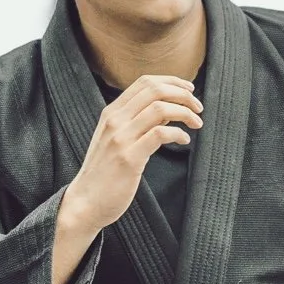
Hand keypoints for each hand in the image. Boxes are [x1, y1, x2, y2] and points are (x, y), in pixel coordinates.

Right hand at [52, 74, 201, 283]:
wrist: (85, 202)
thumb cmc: (105, 173)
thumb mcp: (117, 140)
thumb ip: (139, 122)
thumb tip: (168, 109)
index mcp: (111, 113)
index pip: (144, 82)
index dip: (171, 81)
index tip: (188, 90)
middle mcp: (115, 121)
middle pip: (154, 90)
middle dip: (182, 94)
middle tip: (198, 106)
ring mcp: (120, 138)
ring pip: (159, 109)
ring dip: (185, 113)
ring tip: (196, 123)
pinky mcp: (129, 158)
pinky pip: (160, 134)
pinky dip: (178, 134)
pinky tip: (184, 141)